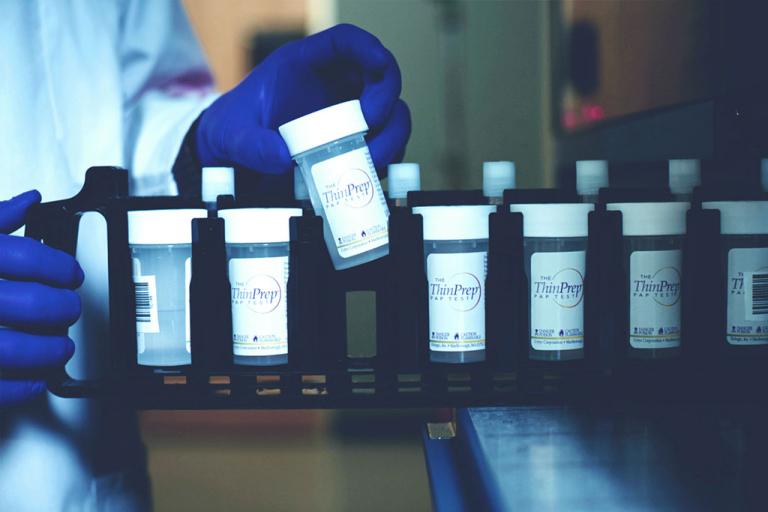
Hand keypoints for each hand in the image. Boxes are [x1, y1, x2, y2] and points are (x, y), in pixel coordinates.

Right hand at [0, 191, 82, 406]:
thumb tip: (26, 202)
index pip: (26, 257)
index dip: (60, 267)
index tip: (70, 275)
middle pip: (30, 304)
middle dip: (62, 309)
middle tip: (68, 310)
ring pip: (13, 349)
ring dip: (48, 350)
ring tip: (58, 347)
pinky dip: (19, 387)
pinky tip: (34, 379)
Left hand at [196, 23, 410, 175]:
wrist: (237, 158)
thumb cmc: (237, 130)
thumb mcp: (233, 134)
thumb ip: (252, 145)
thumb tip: (282, 158)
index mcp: (306, 65)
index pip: (345, 42)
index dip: (367, 46)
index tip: (378, 61)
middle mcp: (336, 85)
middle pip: (382, 76)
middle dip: (384, 99)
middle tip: (369, 124)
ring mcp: (350, 115)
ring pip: (392, 114)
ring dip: (391, 136)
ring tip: (369, 158)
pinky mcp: (356, 144)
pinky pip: (385, 147)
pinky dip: (385, 159)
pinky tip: (366, 170)